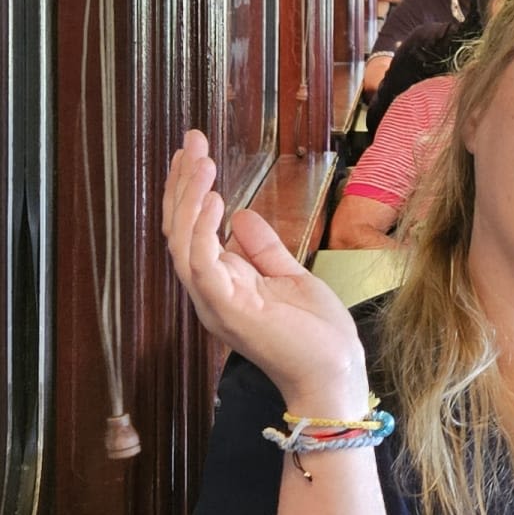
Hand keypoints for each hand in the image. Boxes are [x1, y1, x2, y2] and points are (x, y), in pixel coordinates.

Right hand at [163, 132, 366, 415]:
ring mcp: (214, 302)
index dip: (188, 191)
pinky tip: (214, 200)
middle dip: (182, 184)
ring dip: (189, 200)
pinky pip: (203, 265)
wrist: (333, 372)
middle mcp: (208, 292)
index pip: (191, 230)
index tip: (194, 152)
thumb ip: (263, 248)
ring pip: (183, 244)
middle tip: (191, 142)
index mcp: (220, 283)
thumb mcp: (289, 275)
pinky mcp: (229, 309)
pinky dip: (202, 231)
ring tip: (201, 163)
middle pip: (179, 231)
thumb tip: (241, 216)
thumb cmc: (314, 333)